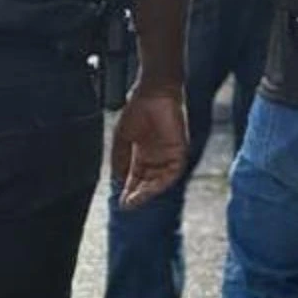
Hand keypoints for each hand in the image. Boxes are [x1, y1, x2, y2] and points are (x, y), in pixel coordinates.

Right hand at [111, 85, 188, 209]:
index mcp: (142, 155)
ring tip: (136, 199)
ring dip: (149, 192)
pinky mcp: (179, 151)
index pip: (137, 178)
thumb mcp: (122, 138)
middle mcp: (156, 158)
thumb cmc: (136, 110)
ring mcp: (168, 155)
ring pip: (160, 181)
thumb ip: (120, 159)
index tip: (121, 202)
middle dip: (138, 194)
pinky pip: (173, 172)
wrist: (152, 93)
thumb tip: (117, 180)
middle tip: (128, 204)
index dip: (129, 190)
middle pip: (148, 183)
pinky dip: (162, 182)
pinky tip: (151, 188)